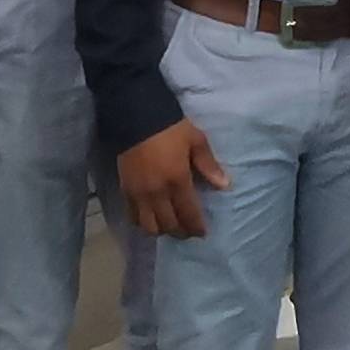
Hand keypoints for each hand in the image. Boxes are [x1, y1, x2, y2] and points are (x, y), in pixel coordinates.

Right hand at [114, 116, 226, 238]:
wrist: (136, 116)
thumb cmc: (170, 128)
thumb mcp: (196, 140)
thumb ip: (209, 165)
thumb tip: (224, 186)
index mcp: (178, 181)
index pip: (188, 214)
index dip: (196, 227)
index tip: (202, 233)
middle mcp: (157, 193)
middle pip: (169, 225)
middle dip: (181, 232)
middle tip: (188, 231)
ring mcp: (139, 194)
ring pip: (149, 226)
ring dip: (161, 230)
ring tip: (170, 226)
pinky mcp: (125, 190)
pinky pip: (133, 216)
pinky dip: (142, 223)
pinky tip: (150, 219)